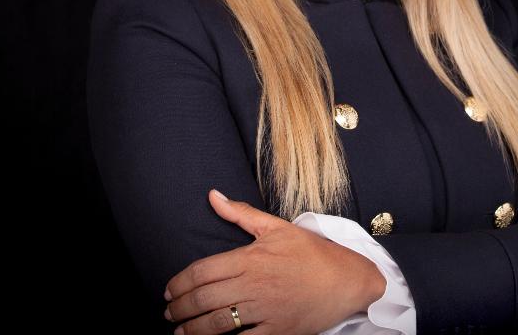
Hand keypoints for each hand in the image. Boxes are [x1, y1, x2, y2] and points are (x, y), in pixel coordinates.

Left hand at [162, 189, 385, 334]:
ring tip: (180, 332)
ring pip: (217, 323)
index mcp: (251, 258)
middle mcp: (254, 285)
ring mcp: (265, 311)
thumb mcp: (278, 227)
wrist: (348, 280)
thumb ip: (241, 214)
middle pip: (203, 299)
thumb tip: (213, 196)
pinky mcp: (277, 332)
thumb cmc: (313, 253)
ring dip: (192, 330)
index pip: (202, 272)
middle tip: (169, 312)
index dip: (179, 283)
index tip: (168, 290)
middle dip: (179, 308)